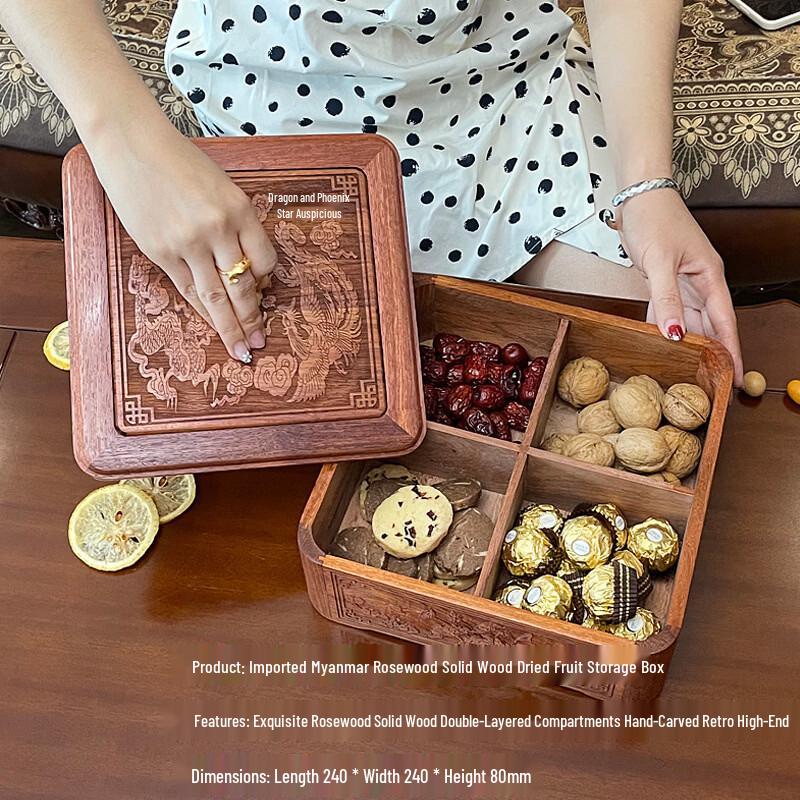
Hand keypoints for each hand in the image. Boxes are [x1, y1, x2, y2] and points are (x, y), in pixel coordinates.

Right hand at [85, 121, 276, 362]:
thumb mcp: (223, 186)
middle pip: (242, 287)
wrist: (132, 144)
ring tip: (241, 350)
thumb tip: (247, 267)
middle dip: (253, 320)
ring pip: (215, 297)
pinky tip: (211, 324)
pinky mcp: (161, 251)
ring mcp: (187, 243)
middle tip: (260, 344)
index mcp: (240, 209)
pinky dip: (201, 310)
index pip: (265, 261)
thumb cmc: (181, 162)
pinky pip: (188, 289)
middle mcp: (217, 229)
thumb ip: (237, 224)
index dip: (266, 281)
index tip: (265, 292)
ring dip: (230, 327)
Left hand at [618, 190, 743, 385]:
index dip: (731, 351)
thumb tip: (674, 333)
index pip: (724, 322)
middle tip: (709, 383)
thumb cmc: (655, 218)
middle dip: (711, 353)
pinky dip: (664, 325)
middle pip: (709, 325)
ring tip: (688, 370)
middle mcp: (700, 282)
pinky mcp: (665, 280)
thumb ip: (666, 299)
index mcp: (709, 276)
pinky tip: (660, 343)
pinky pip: (668, 310)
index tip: (736, 377)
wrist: (638, 197)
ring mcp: (683, 282)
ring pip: (688, 319)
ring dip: (687, 342)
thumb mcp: (659, 262)